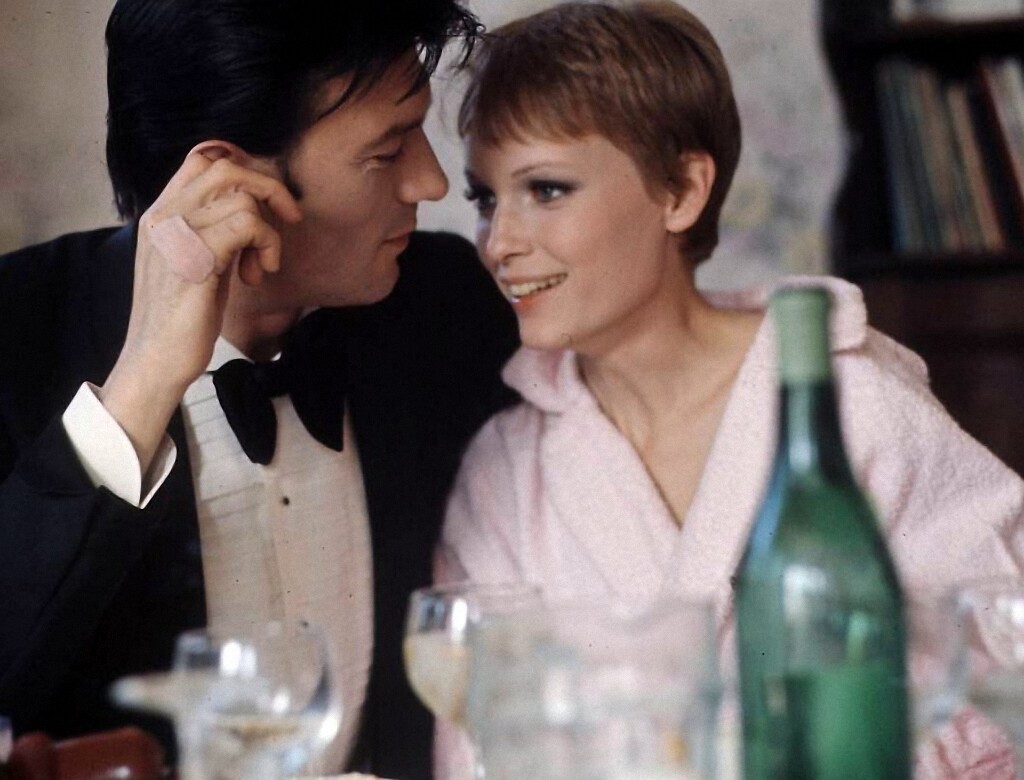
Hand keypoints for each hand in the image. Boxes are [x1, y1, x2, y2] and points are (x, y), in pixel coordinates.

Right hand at [101, 144, 301, 472]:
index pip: (202, 158)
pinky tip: (257, 275)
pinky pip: (248, 224)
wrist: (155, 361)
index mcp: (161, 213)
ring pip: (242, 197)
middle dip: (269, 188)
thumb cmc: (182, 318)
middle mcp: (164, 216)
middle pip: (225, 165)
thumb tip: (253, 209)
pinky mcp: (195, 258)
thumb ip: (213, 230)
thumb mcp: (196, 261)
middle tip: (286, 221)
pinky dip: (266, 246)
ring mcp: (176, 235)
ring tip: (260, 266)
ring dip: (268, 231)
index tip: (266, 202)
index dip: (244, 168)